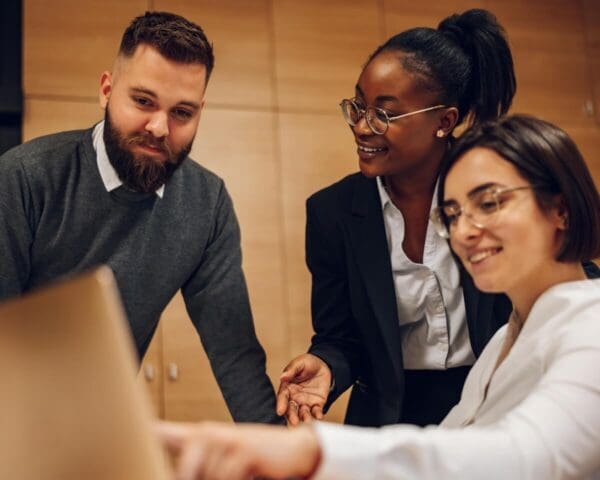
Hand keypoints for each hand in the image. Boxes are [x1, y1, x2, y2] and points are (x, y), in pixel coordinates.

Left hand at [156, 420, 320, 479]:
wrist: (291, 451)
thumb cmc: (250, 462)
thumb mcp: (219, 466)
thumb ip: (195, 468)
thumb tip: (178, 476)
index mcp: (196, 437)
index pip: (161, 433)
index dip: (144, 434)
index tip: (130, 430)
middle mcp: (206, 434)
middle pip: (184, 473)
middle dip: (192, 477)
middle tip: (231, 466)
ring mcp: (224, 438)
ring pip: (207, 479)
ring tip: (240, 471)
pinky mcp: (242, 448)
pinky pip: (225, 478)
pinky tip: (249, 472)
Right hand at [276, 353, 331, 425]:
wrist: (323, 365)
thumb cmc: (308, 363)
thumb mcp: (299, 363)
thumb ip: (292, 370)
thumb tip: (283, 376)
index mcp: (287, 388)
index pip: (282, 397)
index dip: (281, 404)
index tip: (280, 411)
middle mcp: (295, 398)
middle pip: (291, 409)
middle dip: (292, 416)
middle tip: (294, 422)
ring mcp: (306, 402)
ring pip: (303, 413)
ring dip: (304, 418)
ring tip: (307, 421)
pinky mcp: (317, 404)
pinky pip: (316, 411)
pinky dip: (317, 415)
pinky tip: (319, 417)